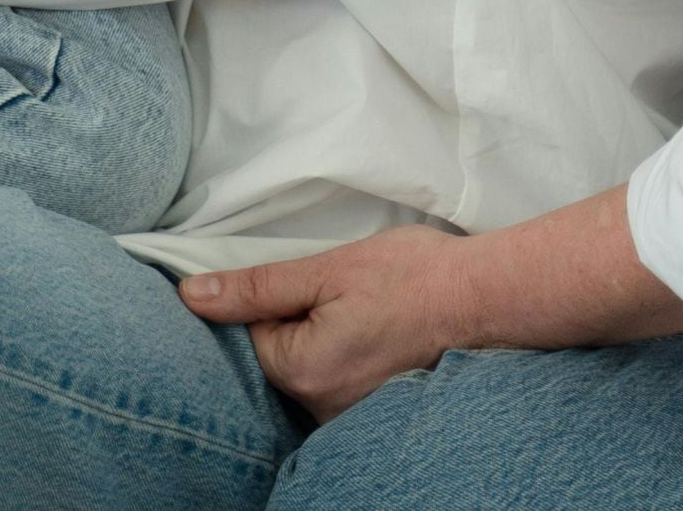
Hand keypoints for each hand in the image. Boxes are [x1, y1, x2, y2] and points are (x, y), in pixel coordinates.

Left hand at [179, 225, 473, 421]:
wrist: (490, 298)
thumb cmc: (414, 275)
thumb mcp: (330, 267)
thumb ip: (259, 286)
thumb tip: (192, 295)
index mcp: (302, 370)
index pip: (253, 332)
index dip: (277, 296)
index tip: (314, 278)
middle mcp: (323, 406)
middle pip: (283, 354)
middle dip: (303, 319)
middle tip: (349, 291)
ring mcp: (353, 413)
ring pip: (314, 367)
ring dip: (331, 336)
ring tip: (371, 310)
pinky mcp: (378, 409)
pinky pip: (343, 380)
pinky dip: (355, 354)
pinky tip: (383, 332)